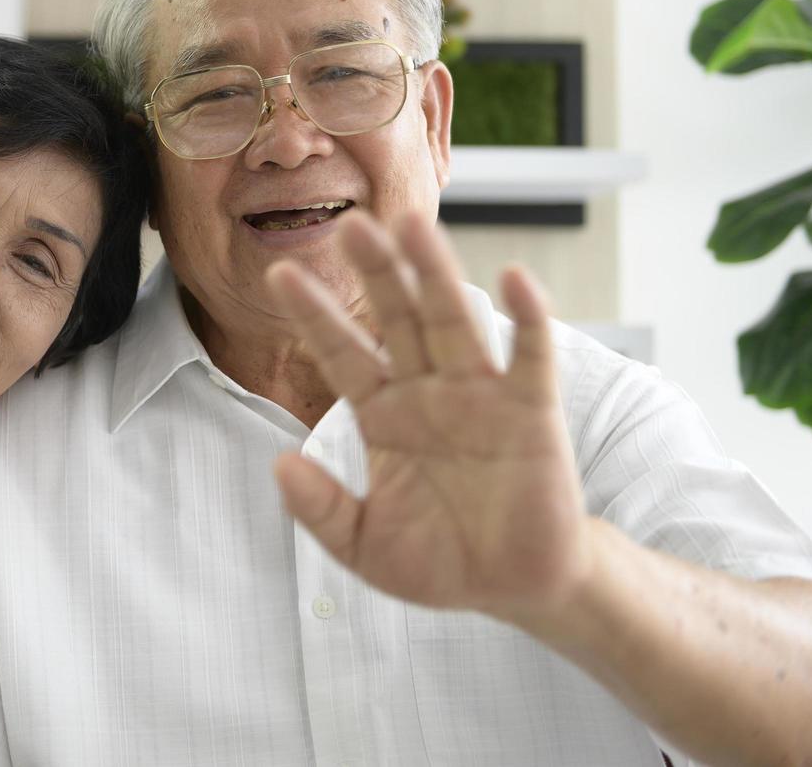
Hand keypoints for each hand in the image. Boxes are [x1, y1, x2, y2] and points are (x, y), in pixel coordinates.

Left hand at [267, 212, 592, 621]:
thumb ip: (320, 510)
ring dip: (435, 274)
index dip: (313, 315)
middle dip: (375, 272)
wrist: (514, 588)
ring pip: (454, 321)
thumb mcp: (363, 547)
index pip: (342, 352)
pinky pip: (530, 356)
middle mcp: (427, 391)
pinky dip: (527, 317)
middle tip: (348, 223)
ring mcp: (480, 395)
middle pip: (396, 318)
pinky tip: (514, 278)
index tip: (278, 275)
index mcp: (382, 414)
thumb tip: (279, 465)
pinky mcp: (532, 411)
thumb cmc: (440, 561)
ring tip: (413, 225)